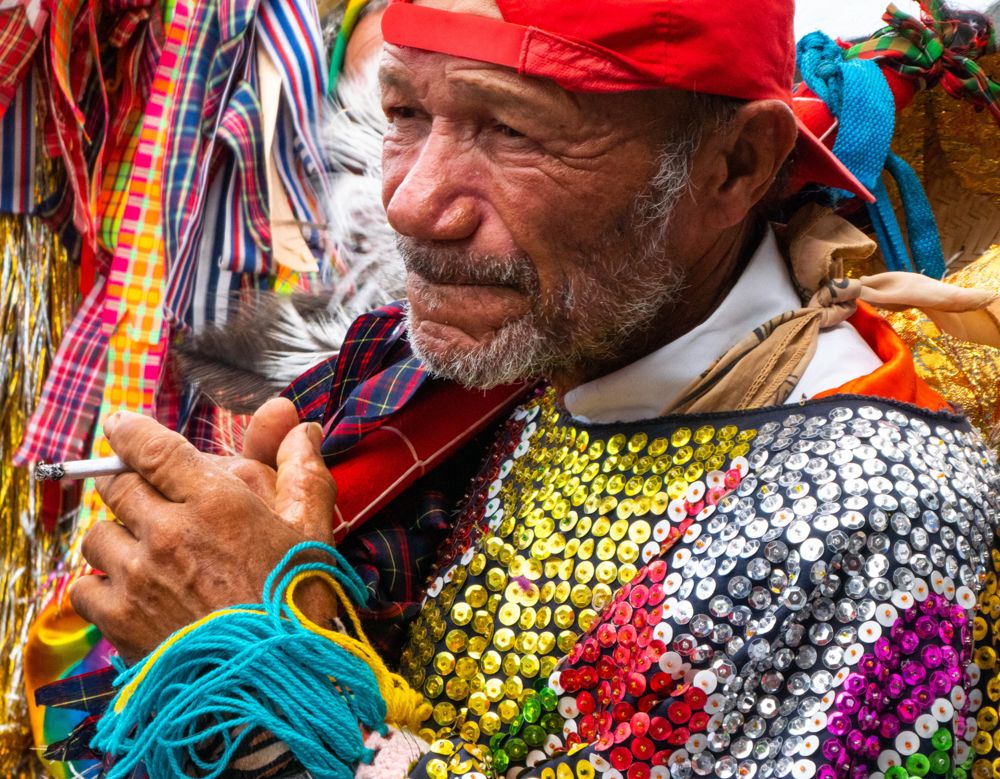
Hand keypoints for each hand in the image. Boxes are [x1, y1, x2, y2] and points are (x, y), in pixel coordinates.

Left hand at [70, 409, 337, 663]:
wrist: (272, 684)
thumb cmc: (296, 603)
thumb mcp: (312, 530)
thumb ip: (302, 470)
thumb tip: (302, 425)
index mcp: (214, 502)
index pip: (149, 446)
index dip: (130, 430)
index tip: (123, 426)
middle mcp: (167, 532)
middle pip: (118, 485)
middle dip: (132, 482)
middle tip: (155, 497)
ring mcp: (137, 577)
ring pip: (97, 533)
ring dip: (118, 533)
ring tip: (146, 549)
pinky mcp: (119, 621)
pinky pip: (84, 586)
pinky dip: (102, 582)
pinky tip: (132, 589)